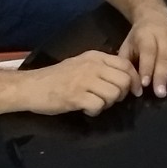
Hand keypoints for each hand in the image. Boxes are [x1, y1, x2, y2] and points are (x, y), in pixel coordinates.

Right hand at [19, 50, 136, 114]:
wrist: (31, 86)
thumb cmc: (57, 77)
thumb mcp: (82, 64)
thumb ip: (101, 67)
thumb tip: (125, 78)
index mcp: (95, 57)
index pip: (126, 65)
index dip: (134, 80)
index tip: (134, 91)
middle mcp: (92, 66)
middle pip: (124, 81)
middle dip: (122, 94)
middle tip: (110, 99)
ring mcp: (84, 80)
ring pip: (114, 94)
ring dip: (108, 103)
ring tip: (95, 103)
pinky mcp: (76, 96)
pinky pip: (99, 105)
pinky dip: (95, 110)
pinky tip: (86, 109)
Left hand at [118, 11, 166, 97]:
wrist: (154, 16)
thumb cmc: (138, 37)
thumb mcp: (127, 46)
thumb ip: (127, 65)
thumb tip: (132, 87)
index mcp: (145, 36)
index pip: (147, 52)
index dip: (146, 68)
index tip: (145, 84)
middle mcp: (163, 35)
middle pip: (164, 57)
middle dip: (162, 76)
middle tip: (161, 93)